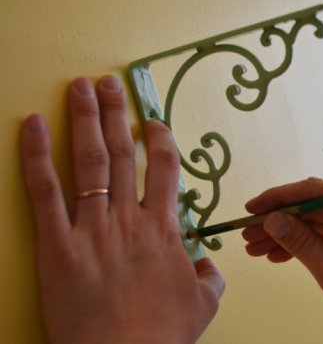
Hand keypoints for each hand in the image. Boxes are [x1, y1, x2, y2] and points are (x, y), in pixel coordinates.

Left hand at [20, 76, 224, 343]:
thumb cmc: (164, 333)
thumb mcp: (204, 303)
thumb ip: (211, 276)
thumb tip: (210, 264)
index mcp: (163, 229)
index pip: (164, 169)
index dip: (159, 139)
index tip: (152, 122)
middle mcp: (128, 219)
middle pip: (123, 153)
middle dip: (117, 113)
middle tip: (110, 83)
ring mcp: (91, 229)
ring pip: (88, 160)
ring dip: (83, 119)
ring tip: (80, 88)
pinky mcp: (57, 246)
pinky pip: (44, 192)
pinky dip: (36, 155)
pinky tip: (30, 125)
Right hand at [242, 178, 322, 342]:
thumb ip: (304, 245)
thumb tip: (272, 219)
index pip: (316, 192)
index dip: (280, 198)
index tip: (251, 209)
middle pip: (313, 205)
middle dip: (279, 219)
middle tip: (247, 235)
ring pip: (316, 220)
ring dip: (287, 233)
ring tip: (255, 248)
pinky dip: (303, 244)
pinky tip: (278, 255)